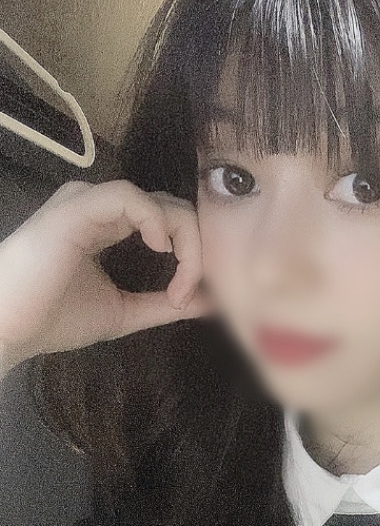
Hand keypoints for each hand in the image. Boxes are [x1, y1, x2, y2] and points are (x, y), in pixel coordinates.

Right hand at [0, 179, 215, 369]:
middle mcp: (98, 208)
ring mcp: (86, 203)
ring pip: (158, 200)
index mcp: (107, 227)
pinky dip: (157, 221)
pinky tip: (161, 248)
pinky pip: (130, 196)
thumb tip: (213, 302)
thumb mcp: (123, 312)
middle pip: (170, 207)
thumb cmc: (53, 319)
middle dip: (195, 246)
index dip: (191, 254)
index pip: (167, 221)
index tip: (184, 298)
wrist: (7, 328)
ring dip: (184, 239)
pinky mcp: (77, 208)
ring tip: (180, 276)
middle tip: (188, 288)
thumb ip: (164, 304)